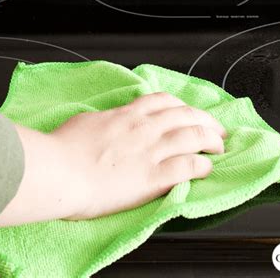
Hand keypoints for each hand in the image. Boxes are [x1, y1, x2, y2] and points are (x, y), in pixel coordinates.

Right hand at [52, 92, 225, 219]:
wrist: (59, 172)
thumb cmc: (62, 149)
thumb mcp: (85, 122)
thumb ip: (103, 121)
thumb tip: (106, 122)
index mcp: (127, 114)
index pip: (163, 101)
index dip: (182, 106)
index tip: (190, 112)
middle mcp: (144, 128)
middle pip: (186, 115)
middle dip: (206, 121)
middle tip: (216, 128)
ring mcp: (151, 151)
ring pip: (194, 136)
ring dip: (212, 141)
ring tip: (220, 147)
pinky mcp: (153, 177)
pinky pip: (188, 166)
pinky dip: (203, 166)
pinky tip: (208, 169)